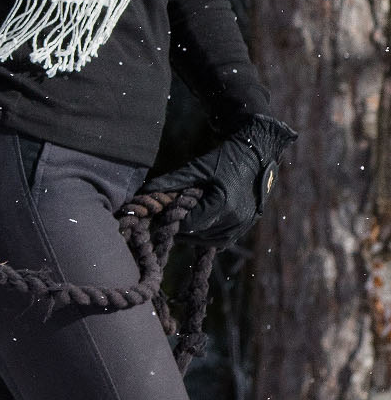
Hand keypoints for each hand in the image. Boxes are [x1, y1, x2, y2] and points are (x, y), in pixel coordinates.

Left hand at [148, 114, 296, 248]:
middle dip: (180, 227)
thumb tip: (143, 193)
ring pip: (208, 242)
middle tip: (168, 215)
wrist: (255, 158)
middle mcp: (235, 220)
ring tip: (181, 218)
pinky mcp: (245, 228)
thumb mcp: (195, 169)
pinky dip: (206, 235)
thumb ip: (170, 183)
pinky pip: (221, 240)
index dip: (171, 220)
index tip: (160, 212)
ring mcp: (242, 226)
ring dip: (192, 234)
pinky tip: (197, 223)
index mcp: (223, 205)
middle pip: (197, 235)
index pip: (188, 224)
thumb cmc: (223, 160)